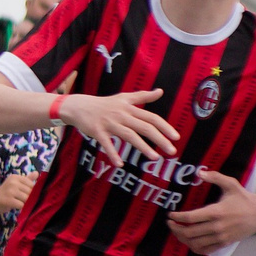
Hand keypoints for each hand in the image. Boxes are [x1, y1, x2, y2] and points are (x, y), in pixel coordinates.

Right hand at [0, 173, 35, 216]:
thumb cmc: (7, 192)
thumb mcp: (16, 184)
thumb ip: (27, 179)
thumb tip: (37, 173)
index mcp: (15, 177)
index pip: (32, 185)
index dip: (32, 191)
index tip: (25, 194)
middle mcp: (12, 182)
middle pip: (30, 192)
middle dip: (29, 198)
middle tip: (22, 200)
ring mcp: (9, 191)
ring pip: (27, 199)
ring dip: (25, 203)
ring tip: (19, 202)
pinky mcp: (7, 200)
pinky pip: (21, 205)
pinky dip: (21, 207)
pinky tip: (16, 206)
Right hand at [60, 87, 180, 161]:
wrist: (78, 106)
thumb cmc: (104, 104)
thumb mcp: (124, 97)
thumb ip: (143, 96)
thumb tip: (160, 91)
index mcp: (129, 108)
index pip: (151, 117)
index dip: (164, 127)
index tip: (176, 137)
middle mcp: (121, 115)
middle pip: (144, 127)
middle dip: (160, 139)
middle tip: (172, 151)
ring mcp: (109, 123)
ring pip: (129, 135)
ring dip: (143, 146)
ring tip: (155, 157)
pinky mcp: (97, 131)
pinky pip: (106, 144)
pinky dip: (112, 153)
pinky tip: (119, 164)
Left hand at [167, 170, 255, 253]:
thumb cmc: (244, 198)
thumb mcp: (231, 184)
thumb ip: (215, 177)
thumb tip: (199, 172)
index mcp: (216, 212)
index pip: (191, 217)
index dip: (177, 217)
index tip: (170, 214)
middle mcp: (217, 227)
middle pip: (190, 232)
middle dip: (175, 228)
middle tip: (170, 223)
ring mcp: (221, 237)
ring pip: (195, 243)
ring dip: (183, 239)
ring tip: (177, 231)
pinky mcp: (225, 243)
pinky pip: (205, 250)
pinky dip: (194, 247)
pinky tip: (189, 241)